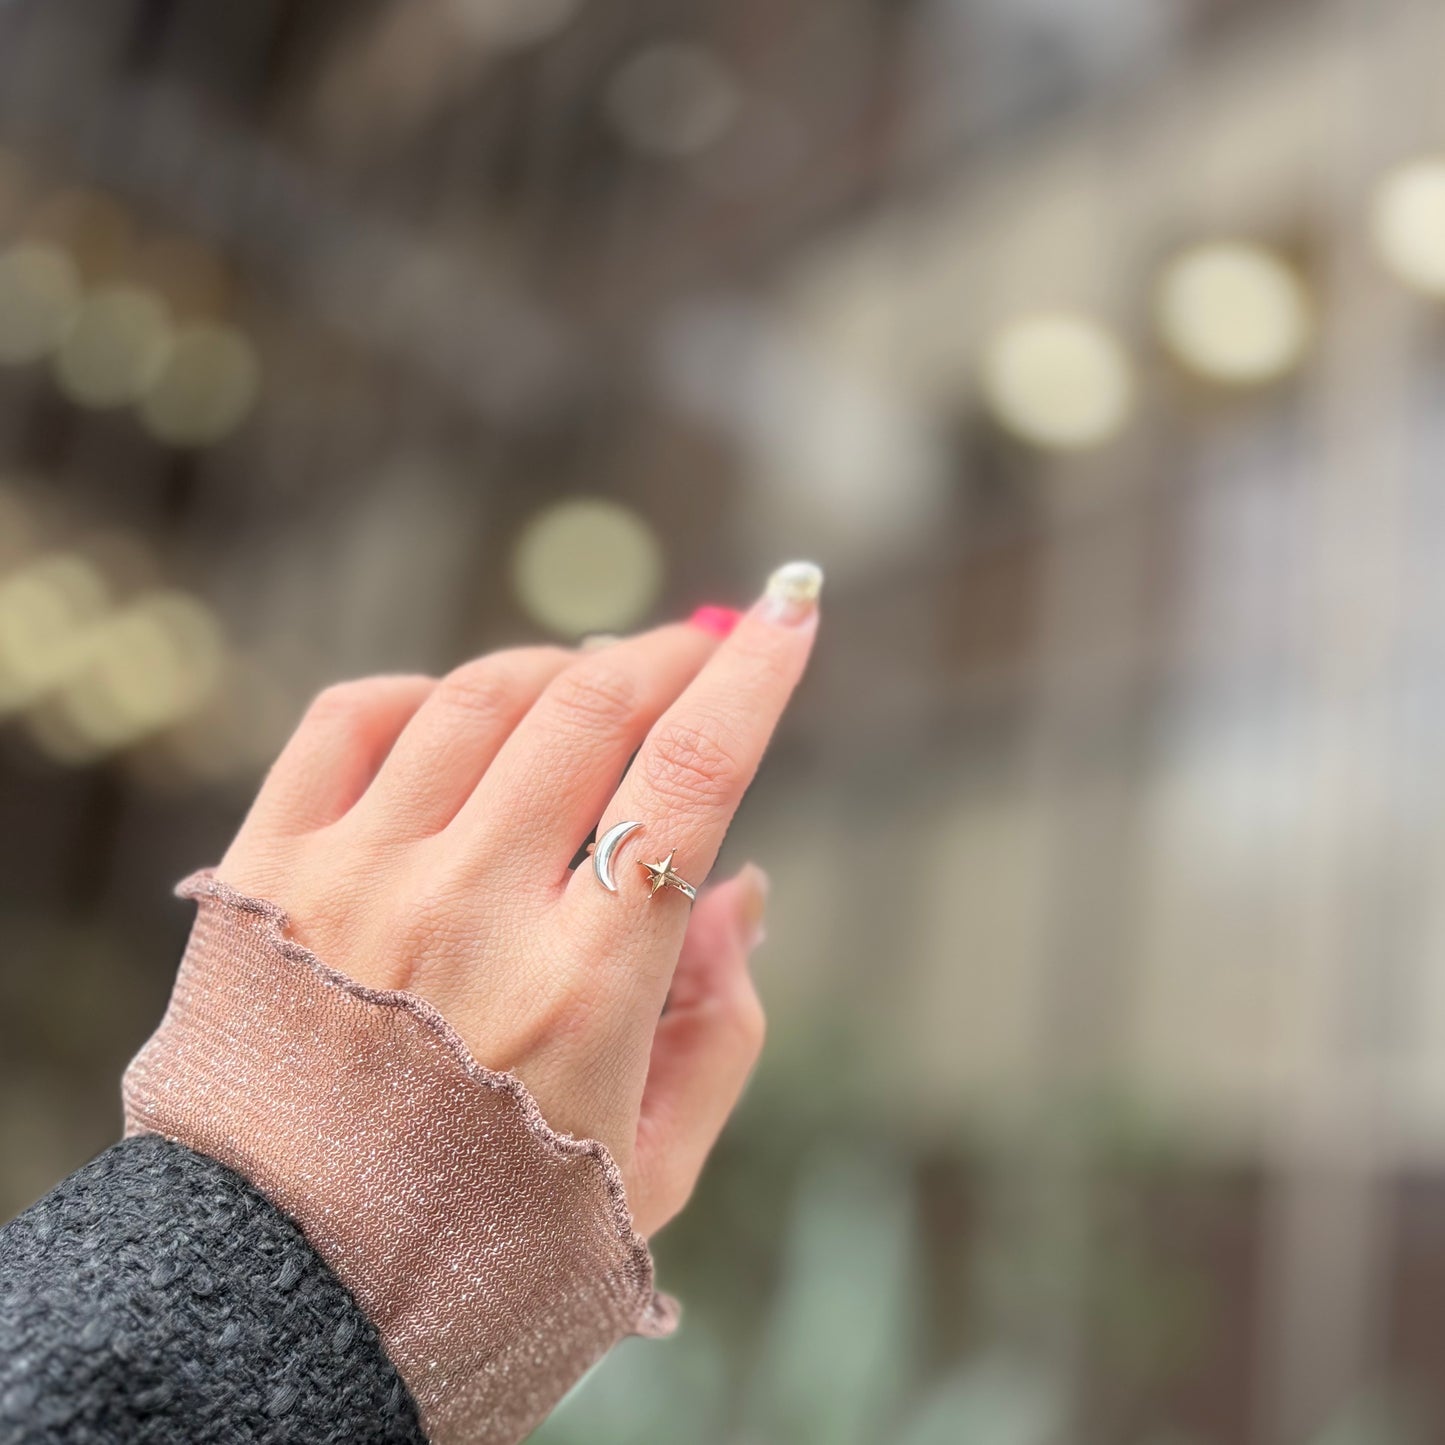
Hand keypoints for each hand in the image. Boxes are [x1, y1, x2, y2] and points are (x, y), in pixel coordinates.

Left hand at [215, 562, 821, 1235]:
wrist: (277, 1296)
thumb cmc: (486, 1240)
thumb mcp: (649, 1170)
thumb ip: (721, 1029)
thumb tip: (745, 888)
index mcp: (580, 992)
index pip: (691, 777)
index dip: (753, 674)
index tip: (790, 607)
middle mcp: (466, 916)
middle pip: (590, 709)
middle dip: (668, 653)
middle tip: (699, 644)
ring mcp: (355, 885)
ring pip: (479, 696)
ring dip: (561, 669)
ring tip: (594, 687)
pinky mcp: (265, 874)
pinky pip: (351, 718)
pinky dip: (424, 693)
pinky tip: (460, 718)